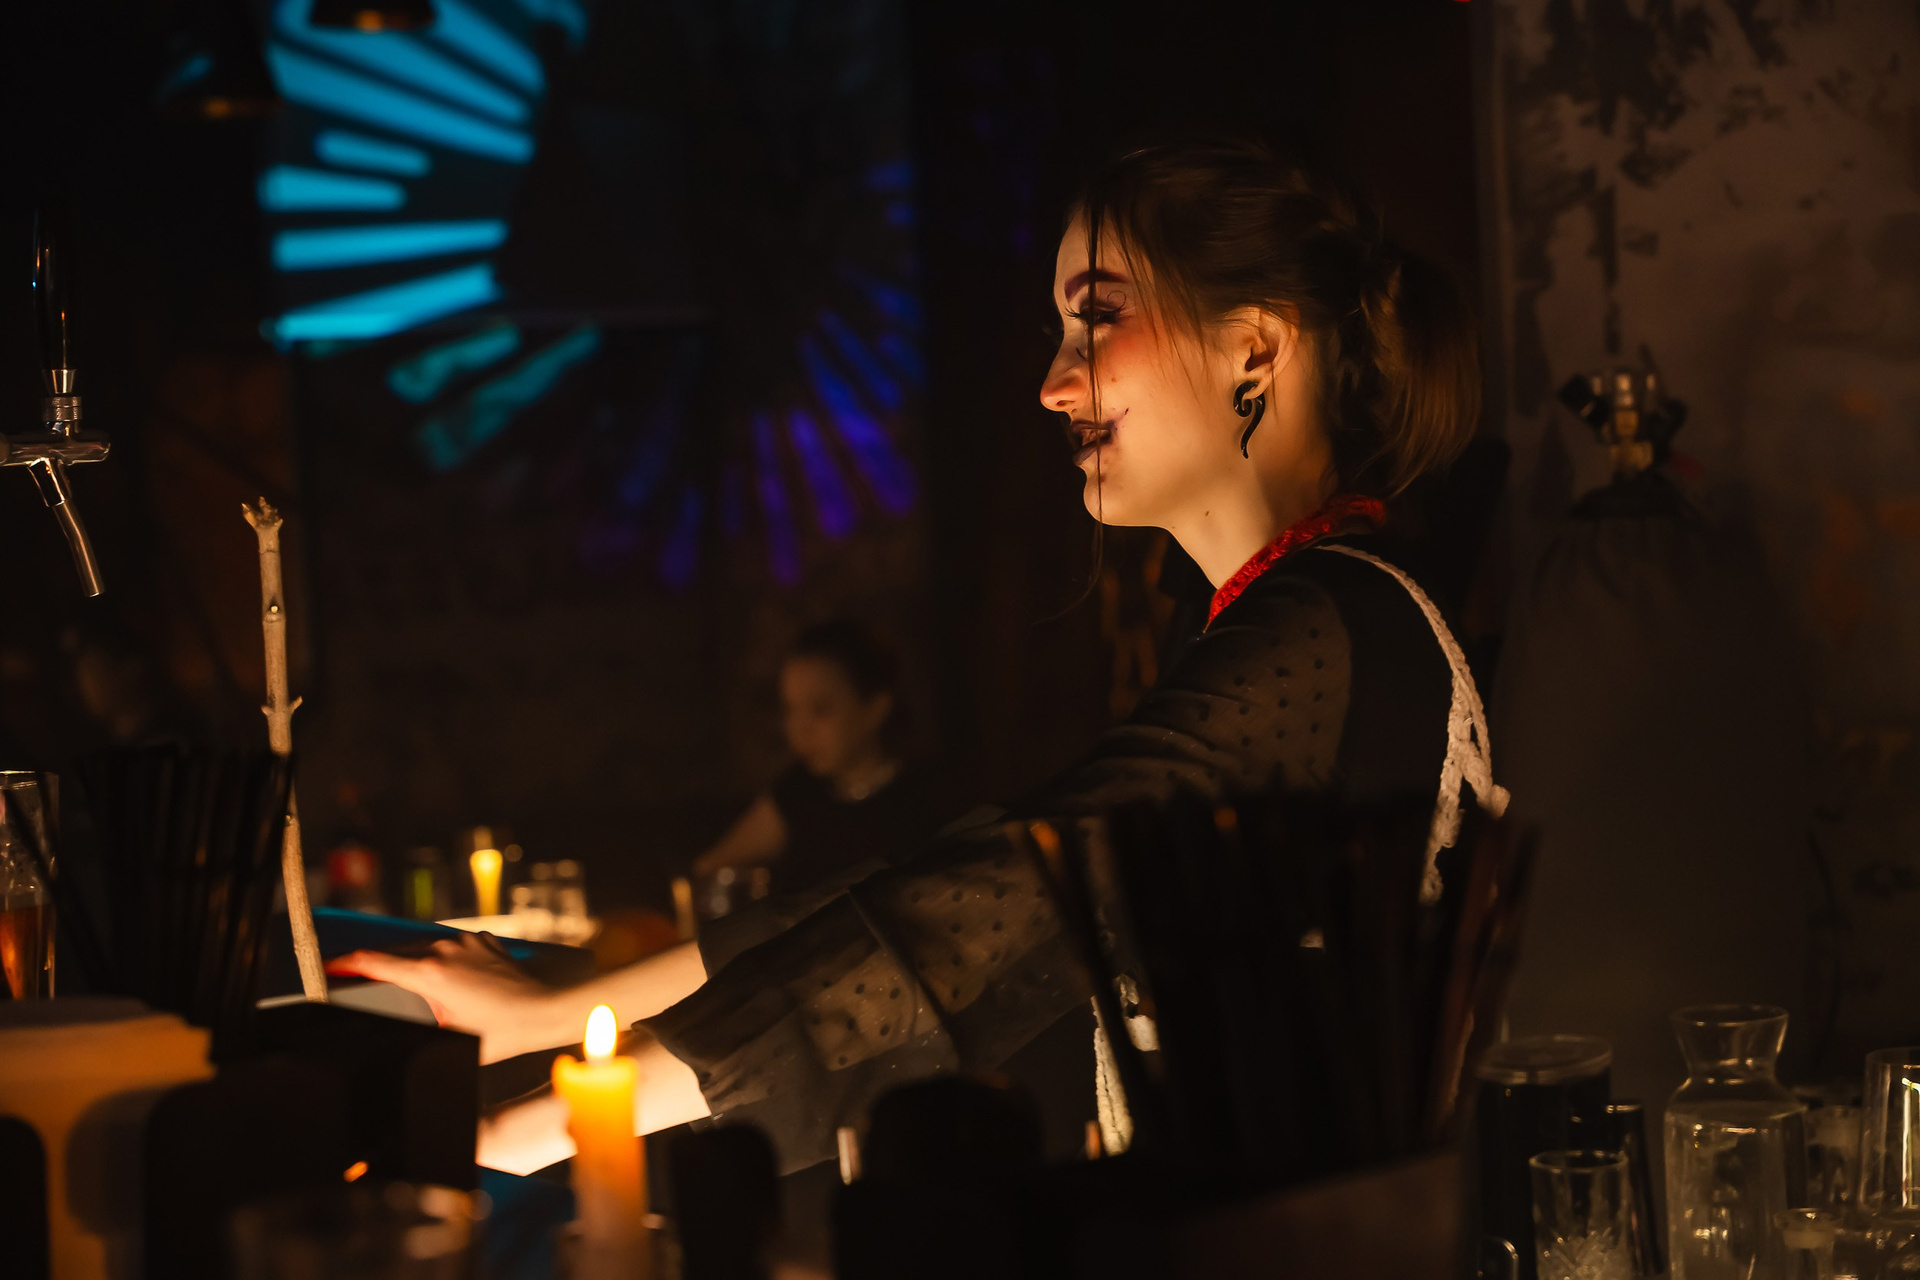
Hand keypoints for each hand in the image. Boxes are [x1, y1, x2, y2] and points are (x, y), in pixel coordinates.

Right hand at [327, 932, 555, 1063]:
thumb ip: (421, 1027)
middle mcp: (444, 949)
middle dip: (375, 965)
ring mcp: (465, 941)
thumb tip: (400, 1031)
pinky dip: (439, 959)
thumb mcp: (452, 1037)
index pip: (375, 962)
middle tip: (354, 976)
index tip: (329, 967)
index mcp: (430, 973)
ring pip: (423, 948)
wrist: (546, 1009)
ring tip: (401, 982)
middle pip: (396, 953)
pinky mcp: (481, 939)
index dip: (346, 965)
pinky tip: (444, 978)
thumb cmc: (503, 1031)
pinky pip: (449, 946)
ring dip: (410, 962)